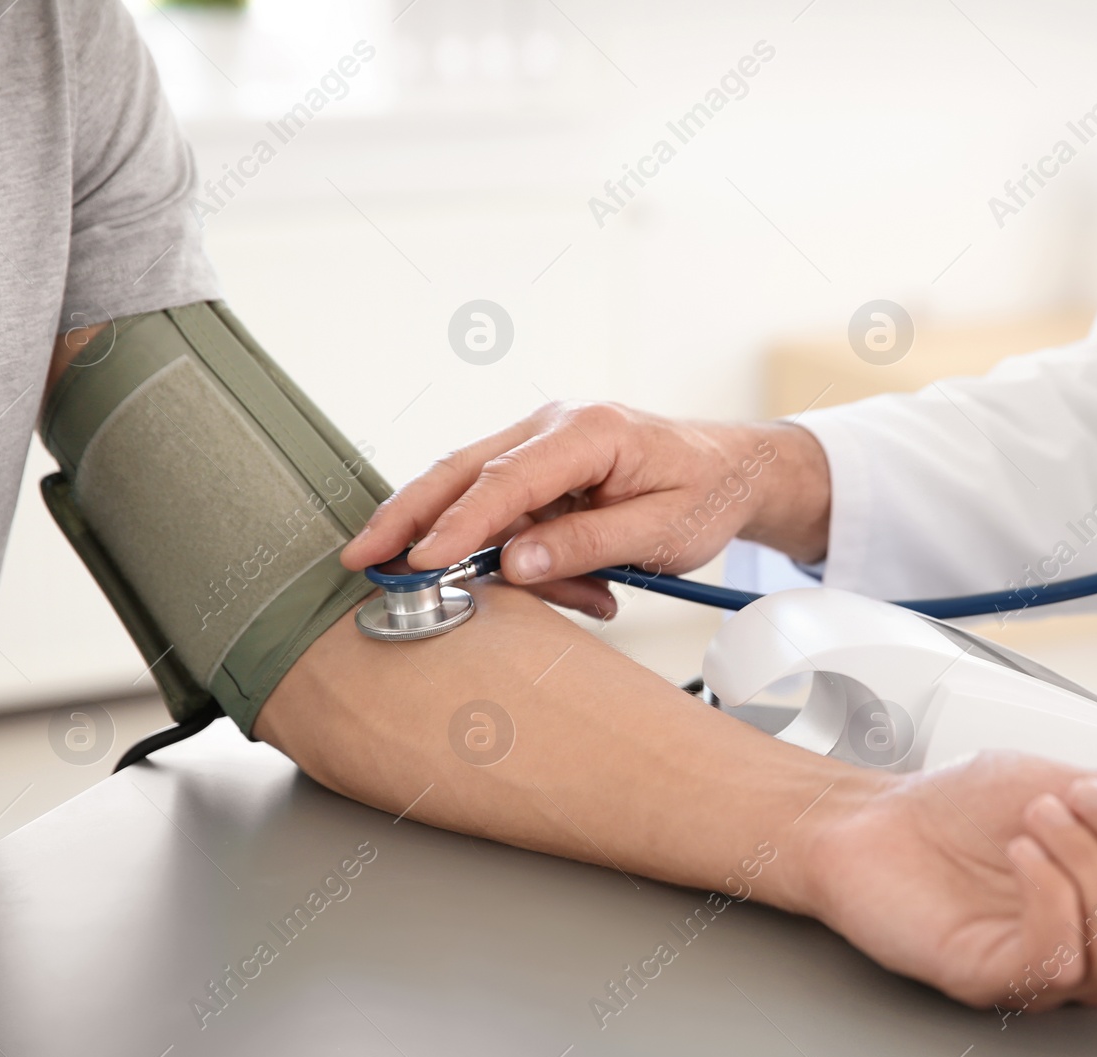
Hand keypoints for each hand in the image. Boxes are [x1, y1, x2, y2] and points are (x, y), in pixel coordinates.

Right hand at [339, 402, 830, 616]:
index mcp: (588, 431)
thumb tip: (516, 563)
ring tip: (520, 589)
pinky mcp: (541, 469)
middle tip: (361, 557)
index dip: (459, 524)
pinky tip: (557, 585)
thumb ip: (588, 545)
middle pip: (462, 470)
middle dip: (408, 516)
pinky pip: (504, 512)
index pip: (506, 480)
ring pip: (475, 493)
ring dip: (472, 548)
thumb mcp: (663, 531)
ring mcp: (542, 444)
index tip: (421, 561)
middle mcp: (553, 427)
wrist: (735, 471)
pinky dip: (509, 552)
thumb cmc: (707, 494)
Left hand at [790, 751, 1096, 1010]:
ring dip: (1092, 860)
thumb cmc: (961, 807)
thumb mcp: (1076, 786)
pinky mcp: (1001, 982)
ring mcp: (1056, 972)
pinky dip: (1052, 891)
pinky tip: (1022, 850)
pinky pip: (1061, 960)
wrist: (870, 818)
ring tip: (1041, 815)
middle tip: (1082, 790)